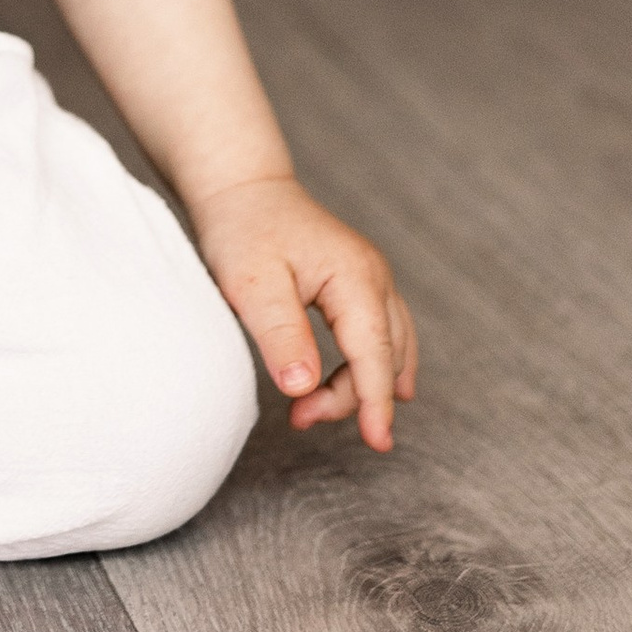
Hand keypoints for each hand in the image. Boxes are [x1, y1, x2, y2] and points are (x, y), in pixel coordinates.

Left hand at [192, 172, 417, 452]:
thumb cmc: (243, 230)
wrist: (242, 188)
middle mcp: (375, 276)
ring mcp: (372, 277)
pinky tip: (363, 387)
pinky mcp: (360, 282)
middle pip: (384, 356)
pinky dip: (372, 365)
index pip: (374, 353)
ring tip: (315, 411)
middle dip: (352, 397)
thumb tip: (303, 387)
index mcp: (354, 277)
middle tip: (300, 419)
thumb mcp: (252, 285)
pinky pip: (382, 333)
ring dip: (362, 385)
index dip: (375, 402)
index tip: (378, 443)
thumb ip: (281, 334)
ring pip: (389, 347)